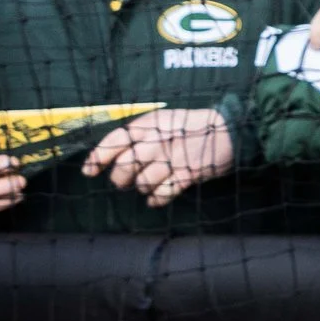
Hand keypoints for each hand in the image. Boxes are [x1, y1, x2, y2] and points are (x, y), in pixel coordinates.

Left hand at [82, 108, 234, 206]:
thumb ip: (141, 134)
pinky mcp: (187, 174)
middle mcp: (156, 141)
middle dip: (121, 179)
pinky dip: (156, 199)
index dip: (98, 158)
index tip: (90, 171)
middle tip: (125, 182)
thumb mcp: (164, 121)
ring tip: (150, 186)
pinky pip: (163, 193)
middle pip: (125, 167)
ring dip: (142, 188)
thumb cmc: (193, 127)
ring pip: (142, 182)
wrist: (229, 131)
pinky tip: (157, 198)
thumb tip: (116, 155)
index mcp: (148, 125)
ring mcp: (172, 158)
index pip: (114, 141)